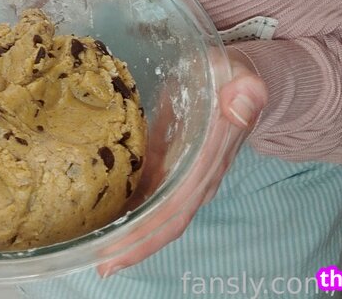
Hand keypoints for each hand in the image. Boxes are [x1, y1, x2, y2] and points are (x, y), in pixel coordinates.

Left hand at [97, 49, 266, 276]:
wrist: (235, 79)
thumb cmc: (236, 80)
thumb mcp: (245, 79)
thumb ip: (246, 92)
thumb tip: (238, 106)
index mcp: (211, 162)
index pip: (180, 206)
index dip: (151, 231)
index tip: (122, 251)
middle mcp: (197, 177)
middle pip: (165, 220)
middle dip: (135, 244)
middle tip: (101, 263)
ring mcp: (183, 174)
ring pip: (156, 212)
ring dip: (129, 234)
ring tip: (95, 250)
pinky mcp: (169, 162)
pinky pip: (151, 192)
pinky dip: (129, 208)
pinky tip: (105, 218)